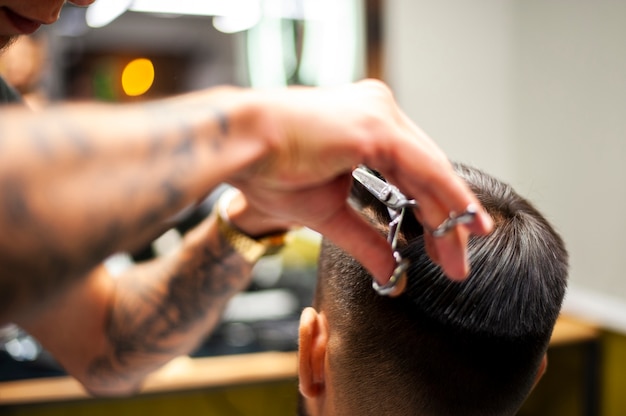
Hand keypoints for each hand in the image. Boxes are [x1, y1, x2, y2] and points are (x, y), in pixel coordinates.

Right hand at [229, 79, 492, 282]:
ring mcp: (380, 114)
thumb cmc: (269, 168)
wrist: (240, 146)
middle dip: (446, 219)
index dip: (431, 207)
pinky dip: (450, 198)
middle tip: (458, 260)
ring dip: (451, 216)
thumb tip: (392, 273)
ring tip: (460, 256)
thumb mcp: (328, 213)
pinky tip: (465, 223)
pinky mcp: (376, 126)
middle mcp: (378, 111)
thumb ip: (366, 239)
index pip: (411, 170)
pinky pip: (426, 168)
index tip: (444, 243)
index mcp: (365, 124)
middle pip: (427, 171)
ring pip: (432, 170)